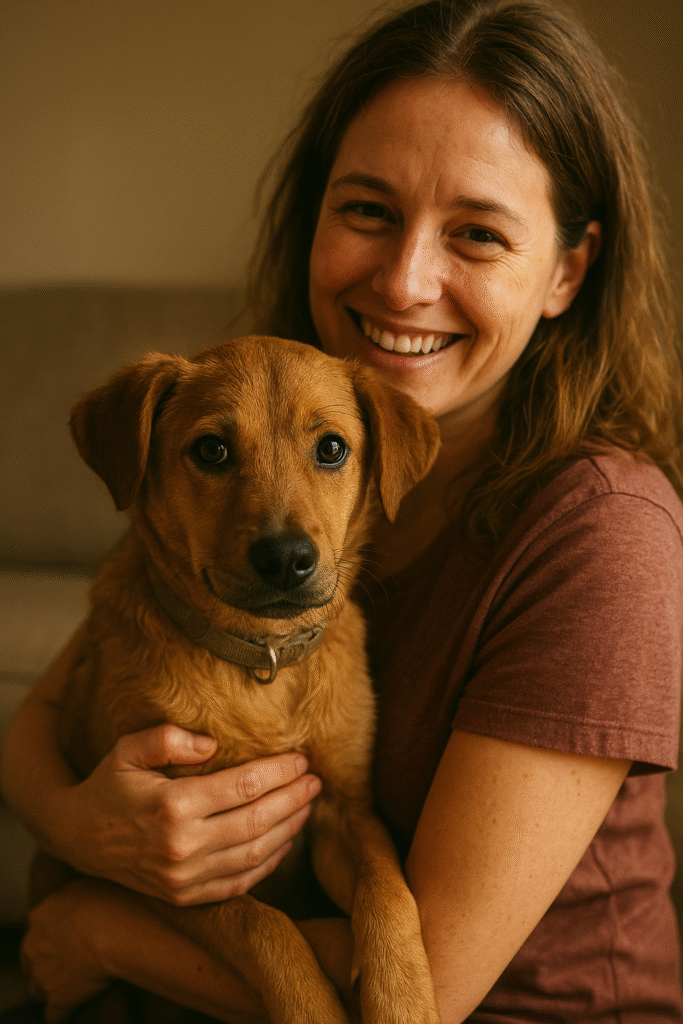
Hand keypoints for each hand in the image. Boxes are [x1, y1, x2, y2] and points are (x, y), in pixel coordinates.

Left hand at [21, 879, 114, 1022]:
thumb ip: (72, 896)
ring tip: (71, 986)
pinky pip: (54, 1016)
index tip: (69, 937)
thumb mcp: (86, 884)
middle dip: (46, 963)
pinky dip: (63, 1013)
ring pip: (36, 989)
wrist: (115, 930)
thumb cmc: (110, 900)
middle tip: (69, 962)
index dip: (53, 935)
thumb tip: (77, 899)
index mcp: (40, 915)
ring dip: (50, 988)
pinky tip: (75, 1010)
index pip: (37, 929)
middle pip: (30, 961)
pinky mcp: (57, 999)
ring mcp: (43, 975)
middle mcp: (33, 945)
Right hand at [55, 724, 320, 903]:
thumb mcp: (129, 748)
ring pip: (255, 854)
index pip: (244, 787)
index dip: (279, 772)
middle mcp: (182, 847)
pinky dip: (269, 862)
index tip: (302, 759)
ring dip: (289, 829)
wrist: (78, 837)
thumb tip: (213, 743)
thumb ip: (169, 738)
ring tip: (308, 805)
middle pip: (257, 821)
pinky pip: (240, 882)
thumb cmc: (110, 784)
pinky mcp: (186, 897)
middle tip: (316, 780)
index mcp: (172, 806)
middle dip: (294, 799)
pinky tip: (285, 840)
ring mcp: (185, 878)